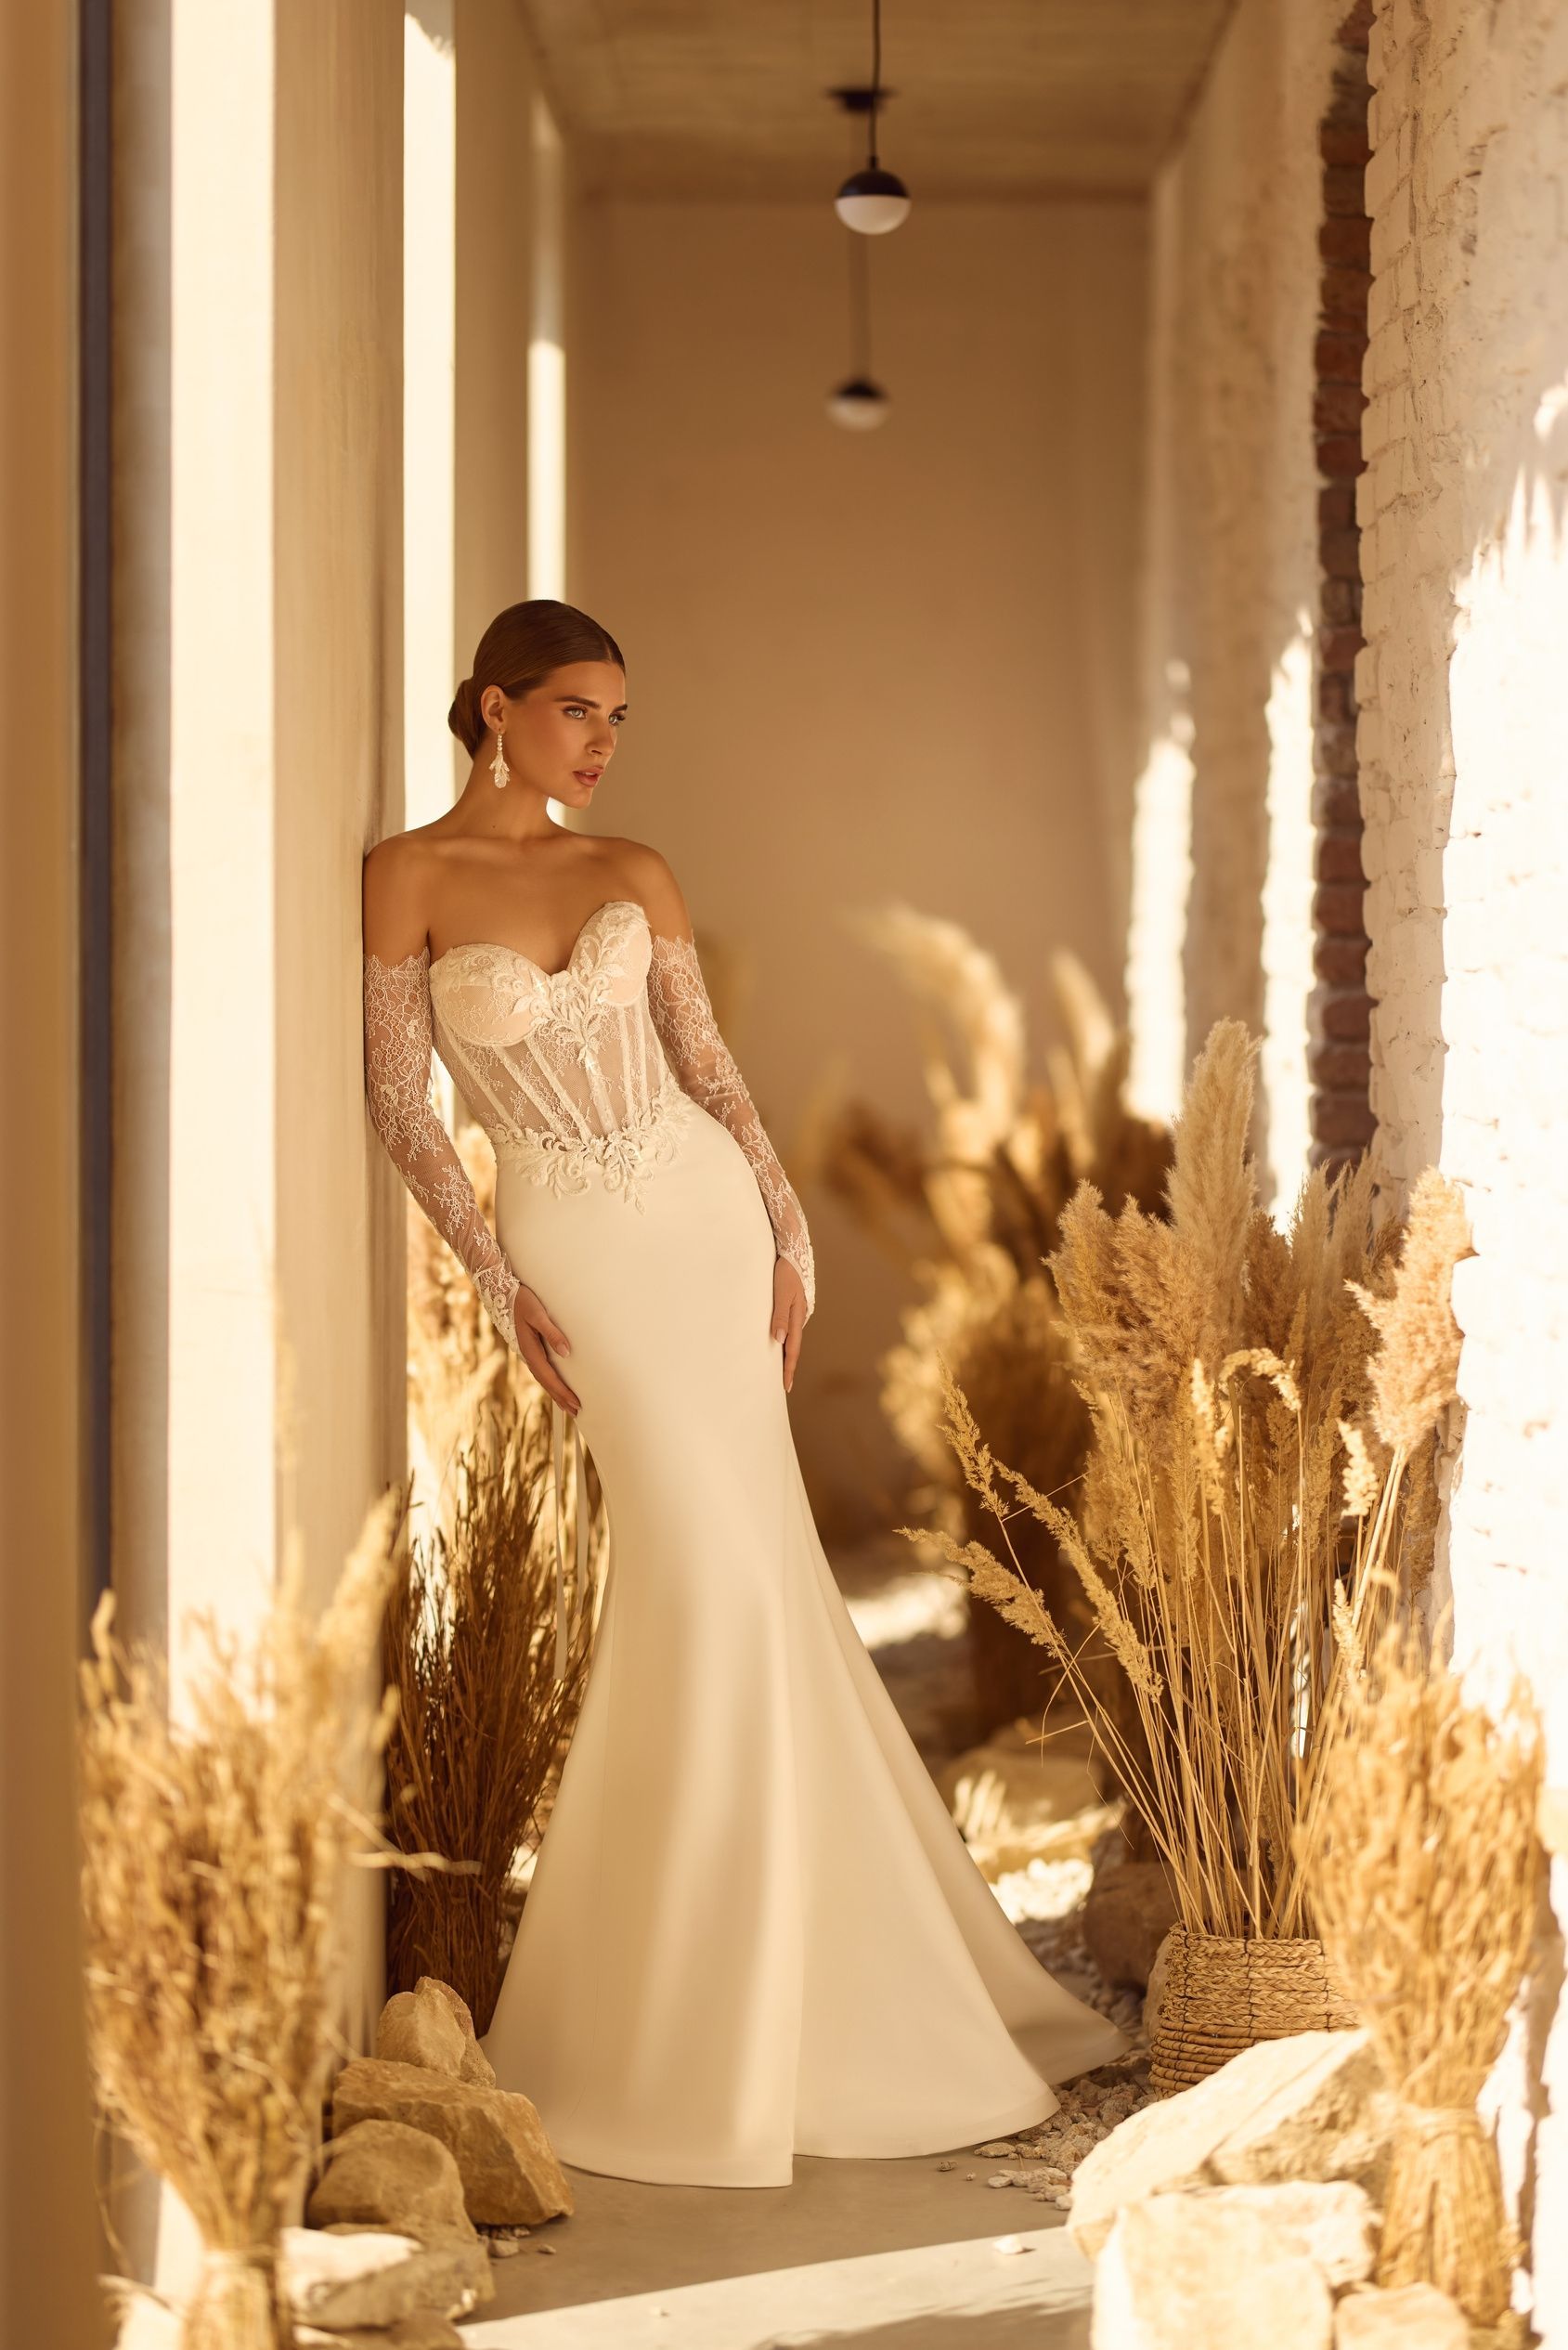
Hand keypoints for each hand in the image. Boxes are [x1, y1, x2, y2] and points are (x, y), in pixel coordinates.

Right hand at [513, 1284, 580, 1414]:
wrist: (500, 1291)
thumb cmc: (521, 1300)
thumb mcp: (538, 1314)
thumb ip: (552, 1333)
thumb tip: (566, 1352)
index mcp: (529, 1350)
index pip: (549, 1377)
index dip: (563, 1392)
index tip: (576, 1404)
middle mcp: (527, 1354)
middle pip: (546, 1382)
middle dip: (560, 1398)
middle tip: (576, 1412)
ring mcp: (526, 1351)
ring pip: (542, 1377)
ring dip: (555, 1391)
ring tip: (567, 1404)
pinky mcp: (528, 1346)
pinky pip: (540, 1369)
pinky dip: (549, 1380)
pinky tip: (554, 1383)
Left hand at [771, 1258, 806, 1392]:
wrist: (794, 1251)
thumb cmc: (786, 1271)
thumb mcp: (781, 1293)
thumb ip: (779, 1316)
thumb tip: (779, 1340)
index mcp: (797, 1317)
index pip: (792, 1350)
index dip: (788, 1369)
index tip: (785, 1386)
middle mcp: (799, 1317)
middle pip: (793, 1347)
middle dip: (788, 1366)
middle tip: (783, 1384)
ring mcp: (797, 1311)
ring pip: (791, 1338)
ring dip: (786, 1353)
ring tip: (779, 1368)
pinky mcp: (793, 1304)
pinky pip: (789, 1327)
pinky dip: (785, 1339)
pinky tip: (779, 1341)